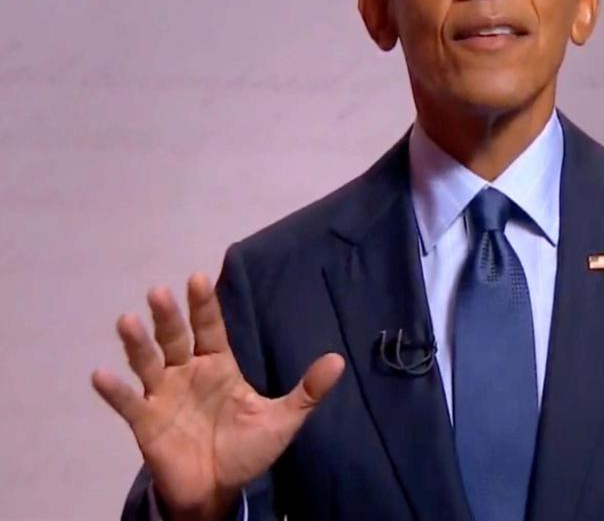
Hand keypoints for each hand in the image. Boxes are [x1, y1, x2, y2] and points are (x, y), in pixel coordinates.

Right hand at [92, 274, 343, 520]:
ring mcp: (163, 395)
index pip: (210, 328)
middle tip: (160, 291)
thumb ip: (308, 391)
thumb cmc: (247, 449)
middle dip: (169, 316)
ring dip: (137, 343)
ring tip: (127, 320)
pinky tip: (100, 375)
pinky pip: (128, 404)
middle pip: (176, 337)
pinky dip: (114, 391)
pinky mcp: (146, 422)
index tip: (198, 278)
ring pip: (148, 362)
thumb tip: (339, 361)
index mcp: (218, 365)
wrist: (219, 490)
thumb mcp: (283, 419)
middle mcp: (187, 372)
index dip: (204, 305)